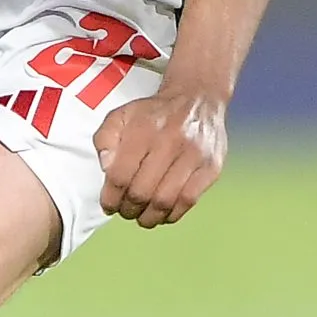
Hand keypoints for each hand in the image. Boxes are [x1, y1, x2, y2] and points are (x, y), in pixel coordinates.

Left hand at [92, 88, 226, 226]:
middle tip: (124, 212)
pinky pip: (189, 201)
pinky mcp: (211, 167)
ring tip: (141, 217)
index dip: (111, 197)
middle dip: (128, 209)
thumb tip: (106, 168)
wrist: (197, 99)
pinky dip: (173, 214)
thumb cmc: (154, 113)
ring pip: (165, 200)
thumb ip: (105, 139)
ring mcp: (193, 156)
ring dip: (149, 217)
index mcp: (142, 130)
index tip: (108, 205)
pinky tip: (163, 214)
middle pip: (142, 191)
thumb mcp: (121, 115)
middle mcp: (169, 142)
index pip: (120, 175)